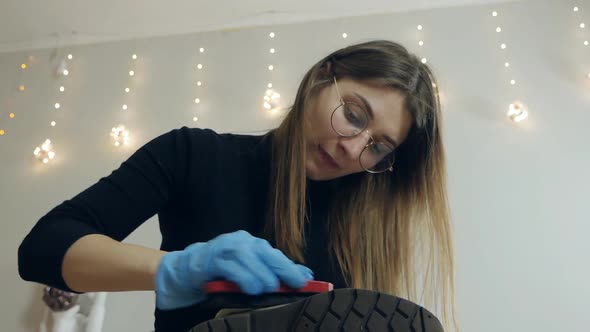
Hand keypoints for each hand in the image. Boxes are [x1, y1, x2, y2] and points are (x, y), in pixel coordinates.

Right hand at [154, 230, 312, 309]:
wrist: (190, 267)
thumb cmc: (223, 269)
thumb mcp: (249, 268)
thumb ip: (272, 271)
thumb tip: (304, 276)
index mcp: (254, 244)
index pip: (278, 256)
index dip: (292, 269)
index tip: (305, 281)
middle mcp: (243, 242)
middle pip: (269, 255)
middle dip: (282, 273)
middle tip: (288, 287)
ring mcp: (228, 248)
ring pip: (252, 261)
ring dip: (262, 278)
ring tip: (265, 289)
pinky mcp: (214, 259)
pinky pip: (234, 269)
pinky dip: (245, 279)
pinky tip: (250, 288)